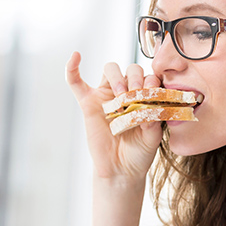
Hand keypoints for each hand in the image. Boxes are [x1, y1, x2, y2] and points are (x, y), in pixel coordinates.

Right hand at [65, 52, 163, 184]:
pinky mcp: (88, 103)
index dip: (152, 81)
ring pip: (110, 70)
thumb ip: (153, 122)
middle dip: (135, 77)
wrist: (122, 168)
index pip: (149, 77)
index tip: (153, 93)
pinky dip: (72, 68)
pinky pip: (76, 82)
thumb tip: (149, 110)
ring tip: (122, 96)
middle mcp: (127, 92)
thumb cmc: (140, 151)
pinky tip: (75, 56)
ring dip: (117, 77)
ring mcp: (107, 95)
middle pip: (130, 69)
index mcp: (145, 96)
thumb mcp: (153, 137)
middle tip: (136, 94)